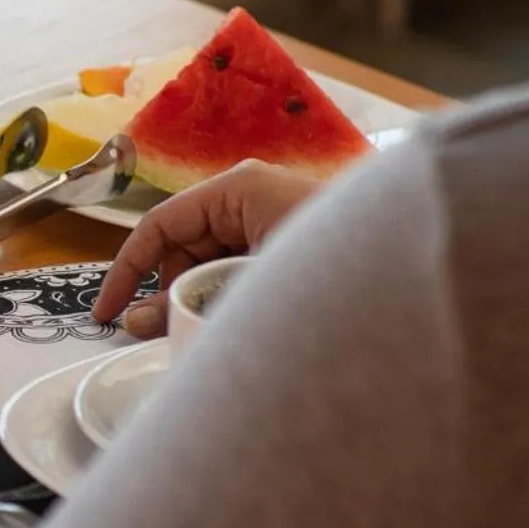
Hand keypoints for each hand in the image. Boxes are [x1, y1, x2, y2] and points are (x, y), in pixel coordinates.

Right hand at [91, 161, 321, 336]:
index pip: (158, 227)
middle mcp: (253, 195)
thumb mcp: (250, 290)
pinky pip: (240, 269)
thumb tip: (135, 323)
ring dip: (200, 300)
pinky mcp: (291, 242)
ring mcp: (273, 218)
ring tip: (207, 335)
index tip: (105, 315)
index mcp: (238, 189)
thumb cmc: (340, 271)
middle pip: (183, 246)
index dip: (124, 273)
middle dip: (166, 293)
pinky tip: (234, 326)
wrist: (423, 265)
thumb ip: (188, 305)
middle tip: (158, 338)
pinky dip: (229, 298)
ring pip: (211, 261)